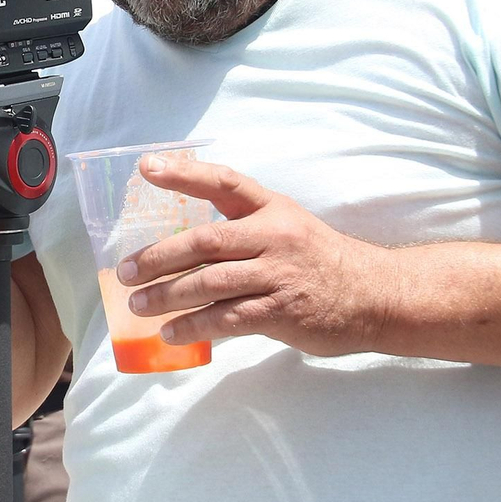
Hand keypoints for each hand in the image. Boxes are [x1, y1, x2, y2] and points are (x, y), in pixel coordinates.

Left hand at [118, 155, 394, 355]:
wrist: (374, 296)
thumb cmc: (320, 261)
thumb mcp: (288, 226)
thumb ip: (244, 229)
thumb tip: (183, 246)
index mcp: (272, 209)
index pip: (224, 182)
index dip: (184, 173)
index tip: (147, 168)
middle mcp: (274, 236)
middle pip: (204, 240)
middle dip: (158, 256)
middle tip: (125, 272)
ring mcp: (278, 274)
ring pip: (210, 282)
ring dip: (167, 295)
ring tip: (138, 306)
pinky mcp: (282, 312)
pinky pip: (227, 319)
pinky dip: (194, 326)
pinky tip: (171, 333)